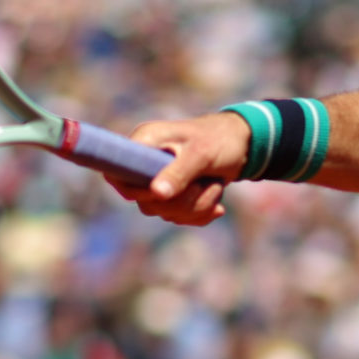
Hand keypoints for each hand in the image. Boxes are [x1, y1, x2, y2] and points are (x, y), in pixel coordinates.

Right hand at [106, 112, 247, 225]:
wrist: (242, 146)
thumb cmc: (220, 140)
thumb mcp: (202, 153)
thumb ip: (179, 172)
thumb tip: (156, 194)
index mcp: (144, 142)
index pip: (116, 172)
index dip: (132, 189)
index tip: (159, 192)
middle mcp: (145, 163)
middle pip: (145, 201)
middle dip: (180, 201)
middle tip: (204, 184)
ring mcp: (158, 181)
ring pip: (164, 212)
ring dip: (196, 206)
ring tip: (214, 185)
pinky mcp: (173, 196)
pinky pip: (178, 217)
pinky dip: (200, 214)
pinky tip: (217, 203)